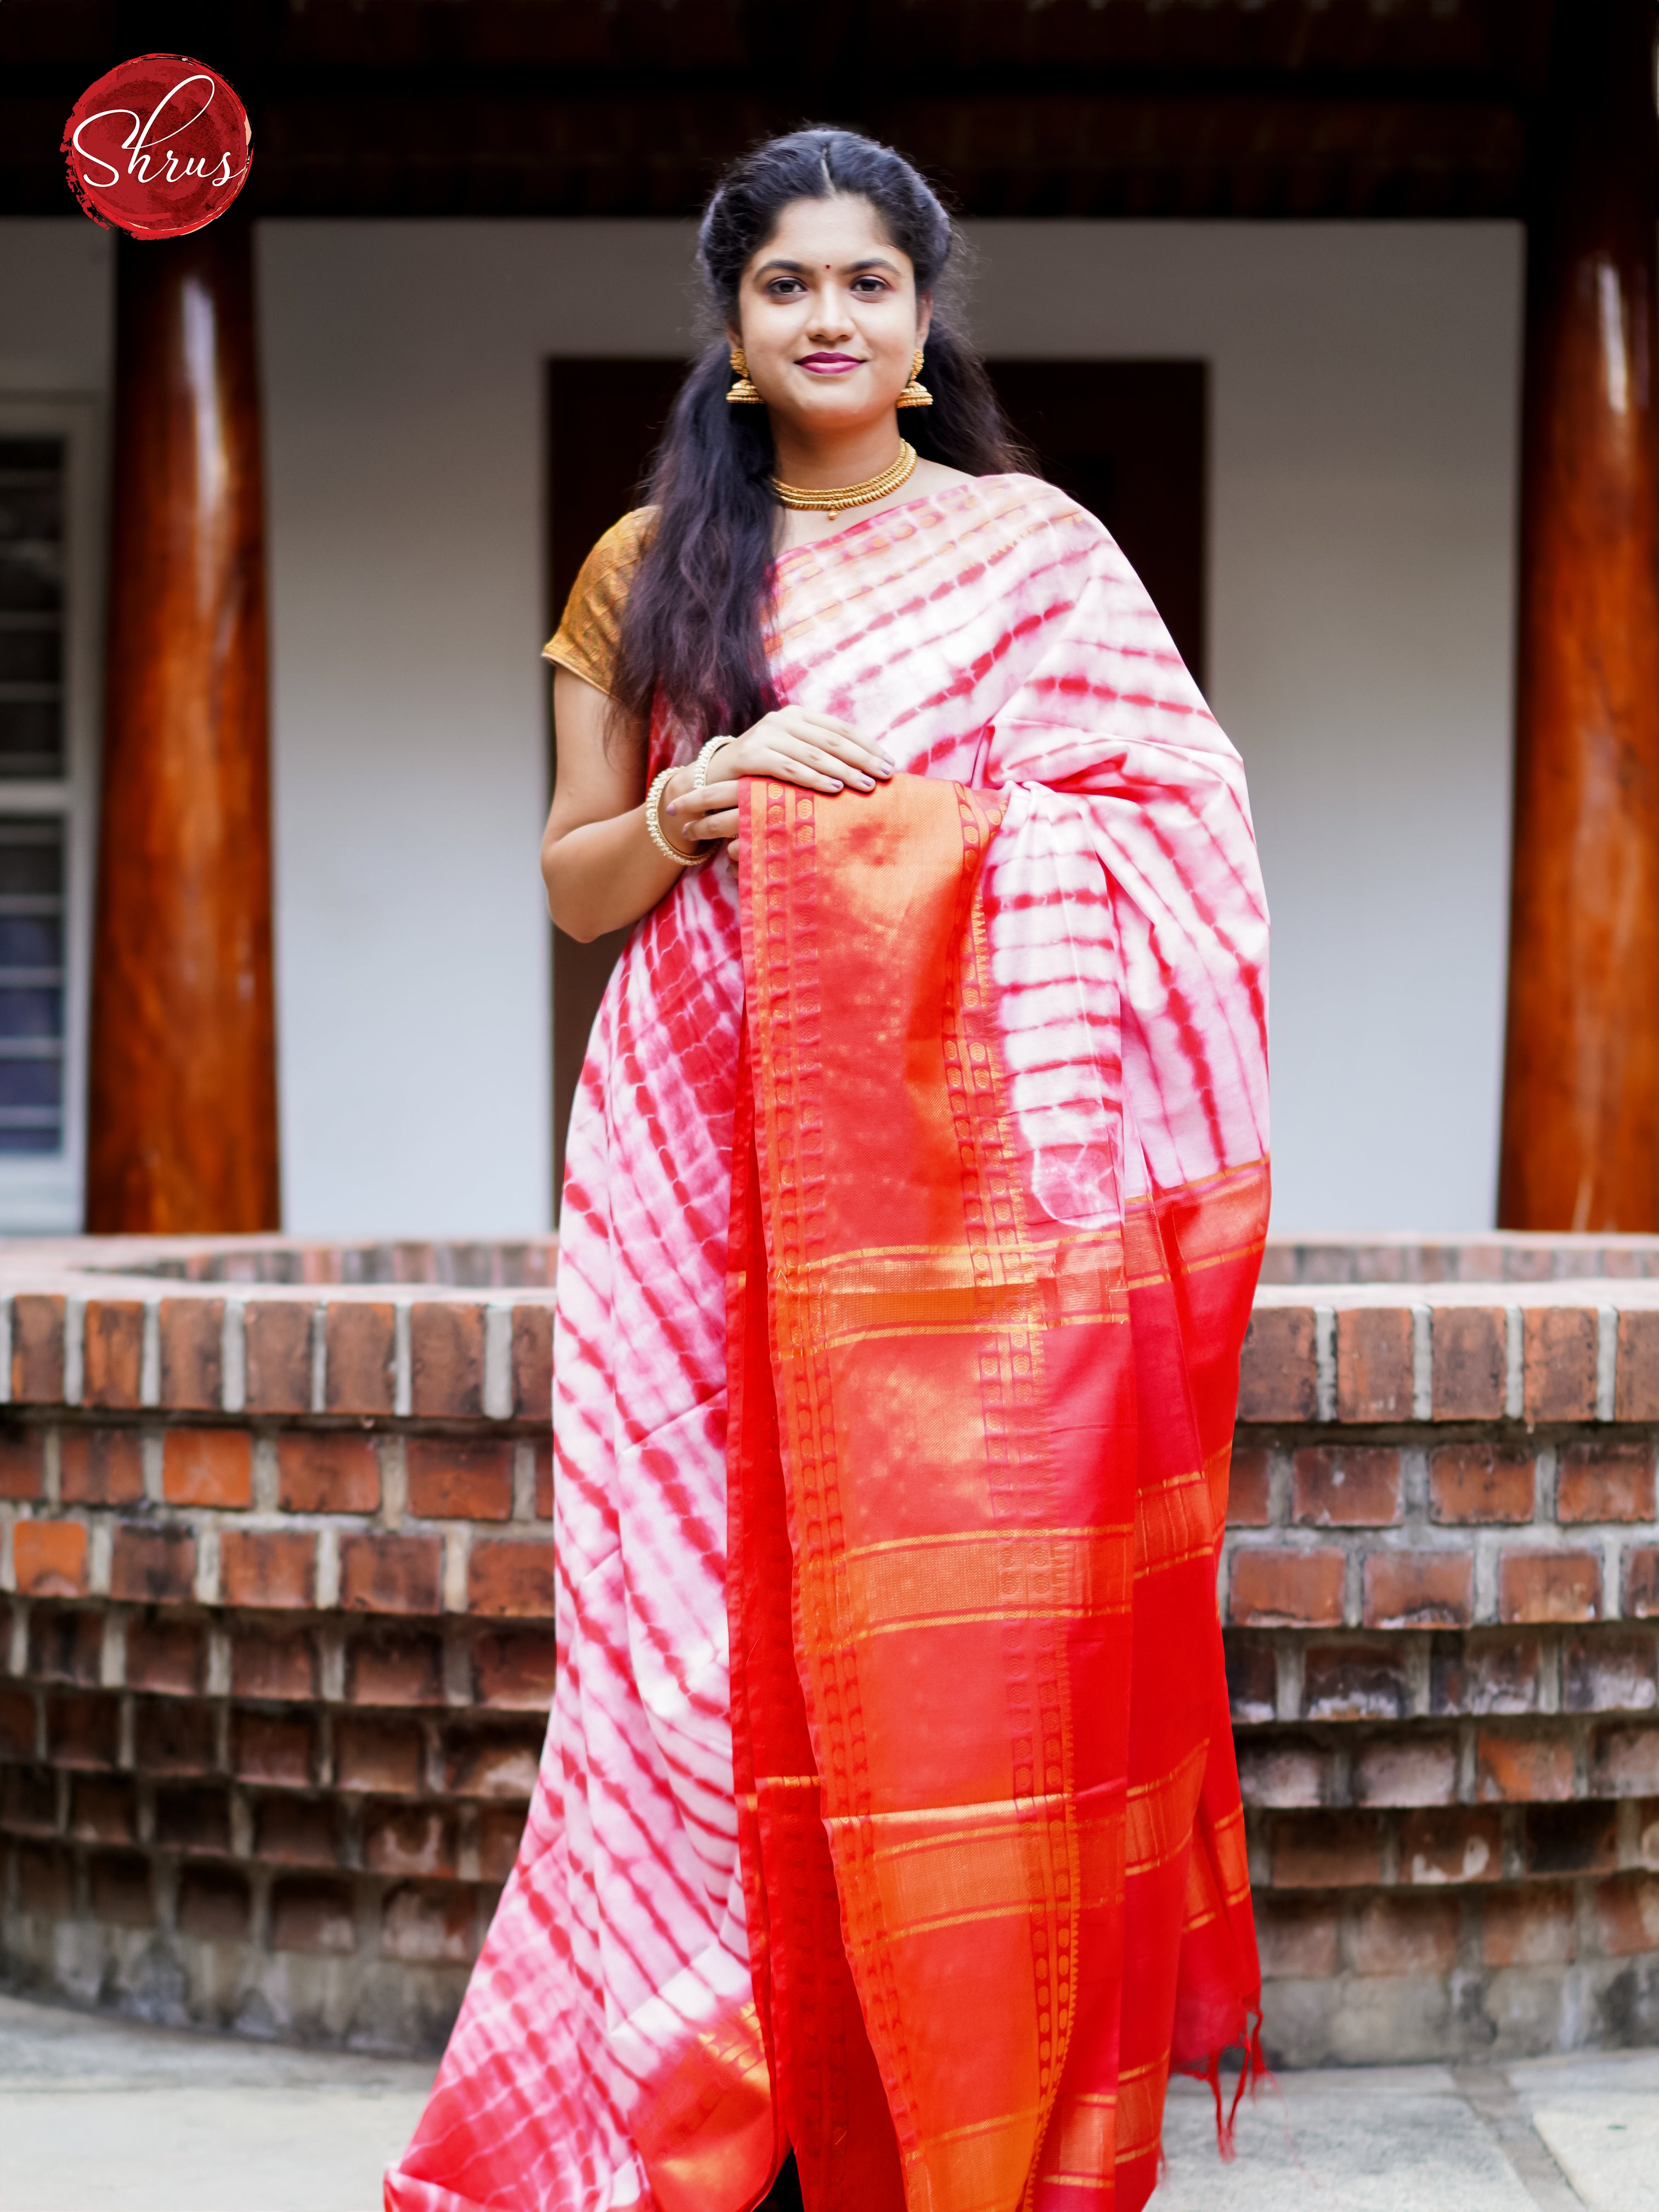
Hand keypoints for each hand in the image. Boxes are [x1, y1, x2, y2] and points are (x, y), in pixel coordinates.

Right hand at [663, 707, 893, 861]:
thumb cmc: (760, 774)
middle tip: (885, 776)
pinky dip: (814, 779)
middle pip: (832, 740)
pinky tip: (834, 789)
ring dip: (844, 771)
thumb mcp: (792, 758)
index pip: (840, 729)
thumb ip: (820, 757)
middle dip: (862, 759)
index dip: (867, 745)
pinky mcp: (751, 755)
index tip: (890, 764)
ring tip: (866, 785)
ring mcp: (765, 735)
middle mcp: (782, 720)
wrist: (710, 780)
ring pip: (814, 754)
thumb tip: (864, 770)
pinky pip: (790, 768)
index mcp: (797, 717)